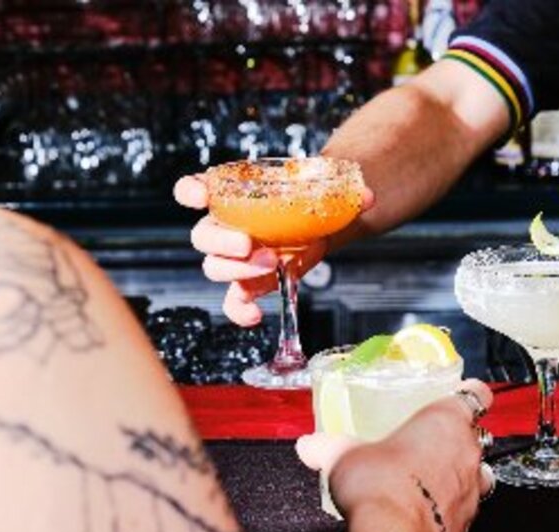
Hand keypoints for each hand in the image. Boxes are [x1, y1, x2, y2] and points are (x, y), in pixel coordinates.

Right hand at [173, 174, 373, 325]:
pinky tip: (257, 315)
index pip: (197, 189)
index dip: (191, 191)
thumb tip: (366, 197)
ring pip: (215, 268)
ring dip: (239, 271)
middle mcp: (226, 226)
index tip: (200, 196)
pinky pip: (232, 300)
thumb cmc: (305, 203)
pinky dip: (239, 310)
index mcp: (233, 195)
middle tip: (250, 243)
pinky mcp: (248, 283)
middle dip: (222, 241)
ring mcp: (235, 258)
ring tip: (272, 266)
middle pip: (203, 235)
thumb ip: (344, 193)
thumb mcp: (321, 191)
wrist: (317, 225)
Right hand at [296, 379, 494, 531]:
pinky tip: (427, 507)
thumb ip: (327, 446)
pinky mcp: (468, 521)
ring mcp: (472, 488)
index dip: (470, 393)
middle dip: (457, 437)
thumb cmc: (378, 485)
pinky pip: (467, 506)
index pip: (476, 394)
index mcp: (445, 420)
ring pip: (479, 471)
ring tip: (431, 477)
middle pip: (476, 434)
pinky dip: (452, 504)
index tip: (461, 392)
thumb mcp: (343, 456)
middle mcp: (467, 450)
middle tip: (429, 441)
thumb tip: (310, 445)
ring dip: (461, 472)